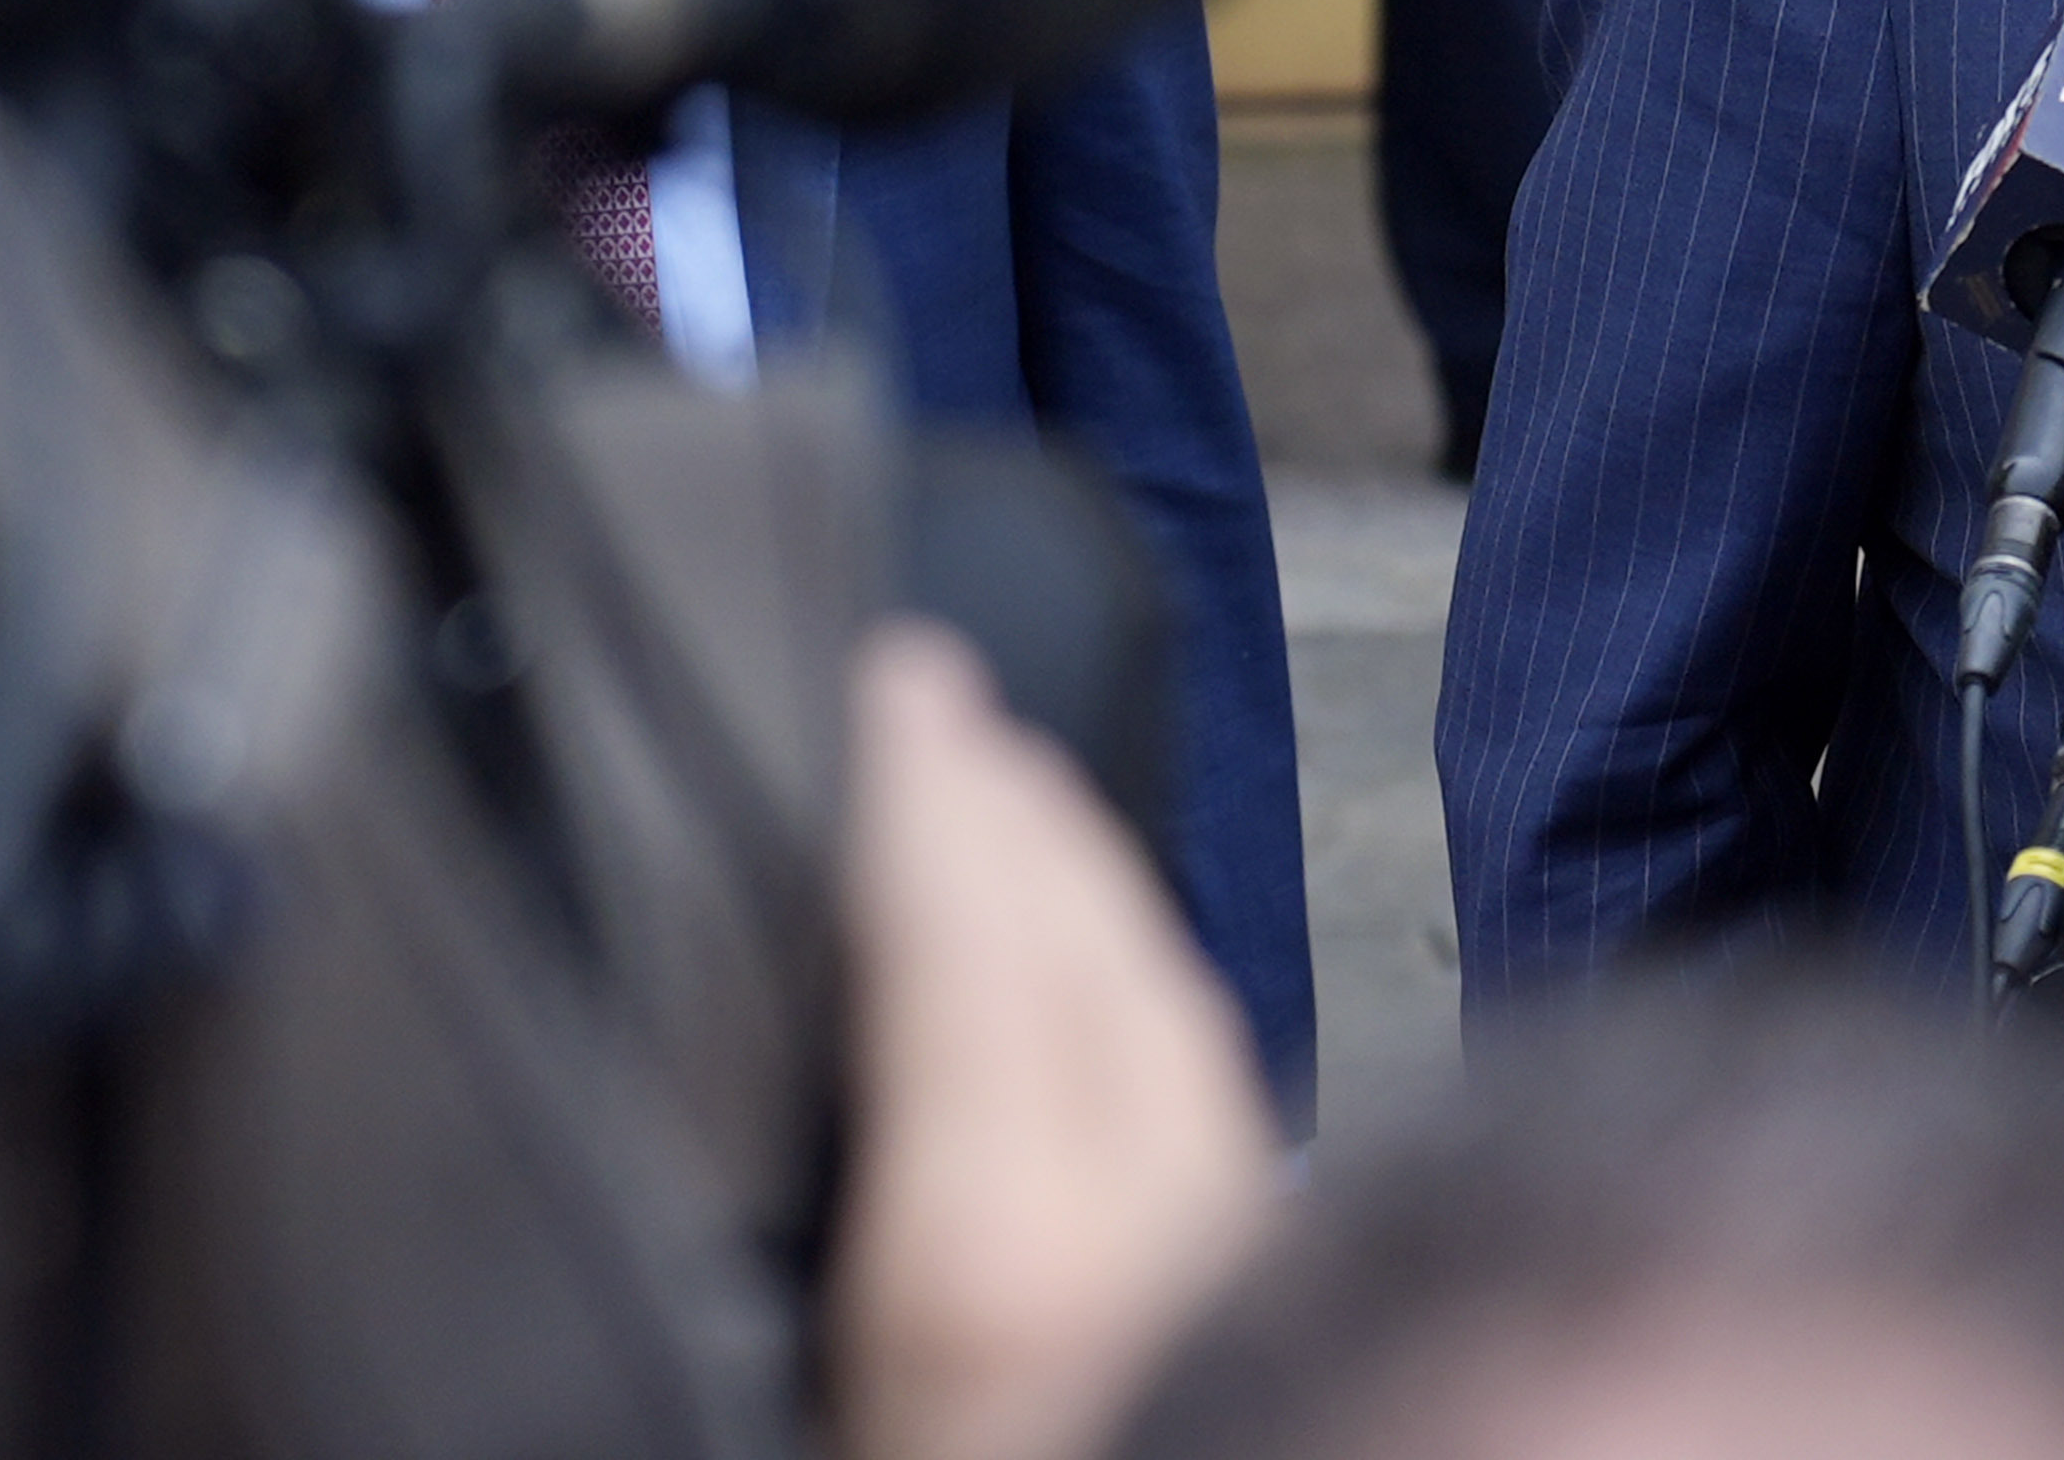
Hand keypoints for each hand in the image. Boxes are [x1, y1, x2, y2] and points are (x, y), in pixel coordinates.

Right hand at [827, 624, 1279, 1459]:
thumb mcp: (816, 1386)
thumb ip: (803, 1216)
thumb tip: (771, 1091)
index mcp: (996, 1255)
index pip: (959, 946)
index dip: (921, 794)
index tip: (896, 677)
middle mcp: (1152, 1228)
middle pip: (1091, 951)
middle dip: (1015, 814)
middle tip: (939, 709)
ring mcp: (1241, 1256)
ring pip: (1174, 1018)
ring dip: (1087, 896)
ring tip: (1010, 820)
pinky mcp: (1292, 1292)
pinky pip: (1213, 1108)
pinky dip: (1145, 1007)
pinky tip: (1108, 1010)